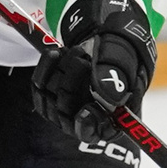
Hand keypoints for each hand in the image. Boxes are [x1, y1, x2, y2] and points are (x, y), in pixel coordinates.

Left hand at [34, 0, 154, 138]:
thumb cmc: (124, 52)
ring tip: (79, 52)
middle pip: (67, 112)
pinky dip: (45, 66)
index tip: (86, 110)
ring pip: (50, 97)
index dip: (86, 124)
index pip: (93, 132)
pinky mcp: (49, 95)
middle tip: (84, 60)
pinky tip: (56, 53)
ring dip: (62, 69)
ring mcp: (65, 108)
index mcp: (114, 117)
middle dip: (73, 81)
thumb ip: (118, 76)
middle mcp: (87, 118)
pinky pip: (38, 85)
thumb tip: (108, 96)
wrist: (107, 36)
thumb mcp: (128, 59)